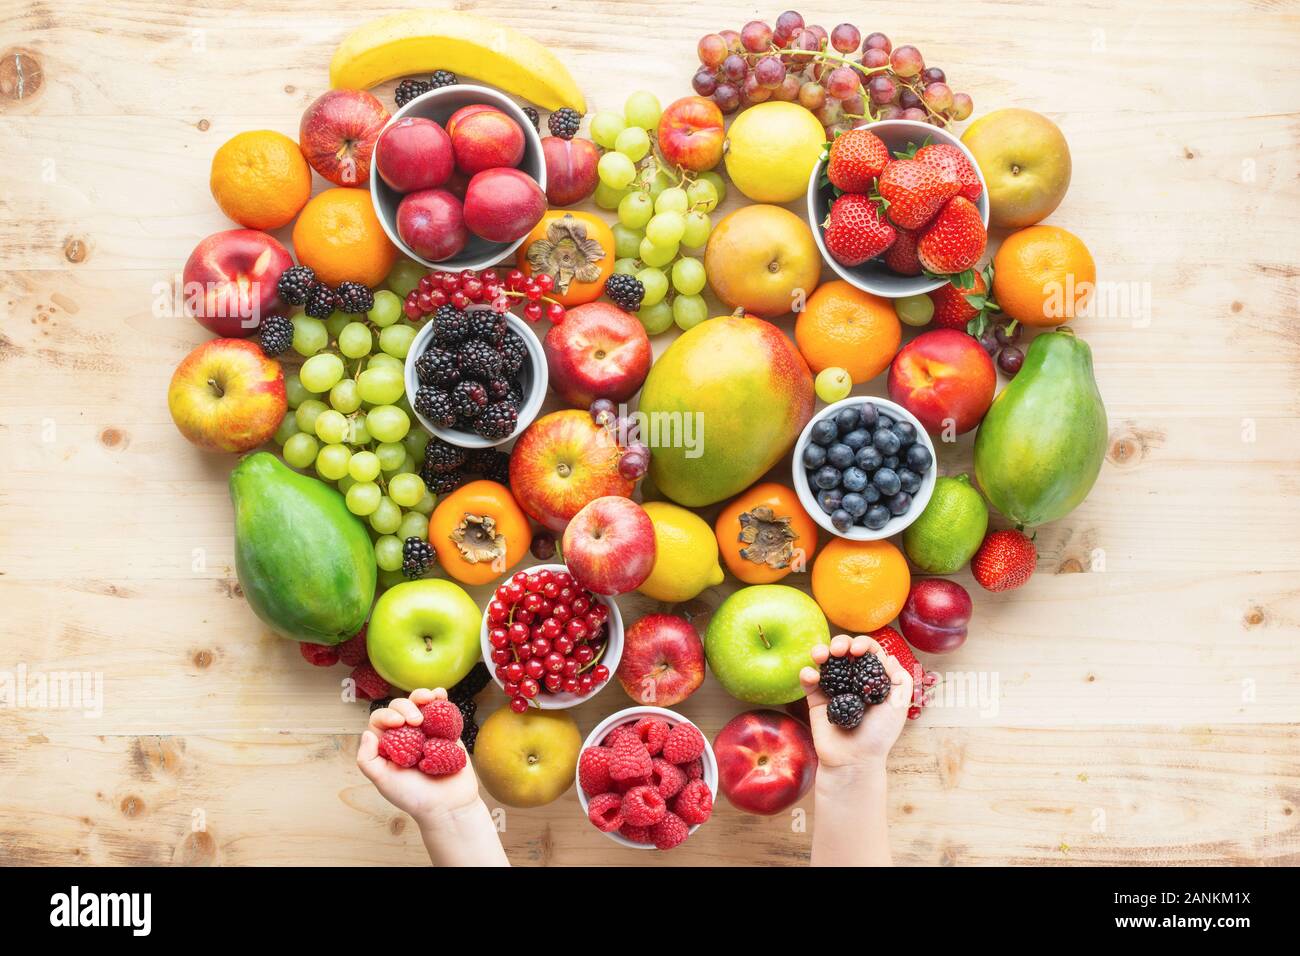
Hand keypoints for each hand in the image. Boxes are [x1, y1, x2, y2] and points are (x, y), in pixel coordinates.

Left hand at [357, 688, 480, 826]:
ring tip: (428, 698)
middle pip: (399, 707)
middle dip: (406, 706)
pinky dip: (440, 697)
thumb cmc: (414, 797)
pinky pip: (442, 709)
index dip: (387, 715)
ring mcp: (426, 731)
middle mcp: (405, 736)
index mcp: (387, 746)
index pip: (380, 721)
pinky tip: (439, 694)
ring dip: (421, 695)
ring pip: (419, 704)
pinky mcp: (445, 731)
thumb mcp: (383, 781)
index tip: (398, 722)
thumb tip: (366, 733)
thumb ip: (367, 760)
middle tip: (416, 722)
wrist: (448, 805)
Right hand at [799, 633, 912, 771]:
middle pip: (845, 652)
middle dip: (841, 643)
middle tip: (839, 650)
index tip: (858, 651)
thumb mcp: (898, 706)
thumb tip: (890, 656)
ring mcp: (834, 689)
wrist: (853, 760)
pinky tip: (811, 675)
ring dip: (821, 651)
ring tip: (820, 654)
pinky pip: (809, 680)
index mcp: (874, 680)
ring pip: (825, 661)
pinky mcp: (816, 700)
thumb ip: (901, 680)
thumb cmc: (878, 736)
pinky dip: (807, 673)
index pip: (869, 653)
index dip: (863, 644)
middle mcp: (853, 681)